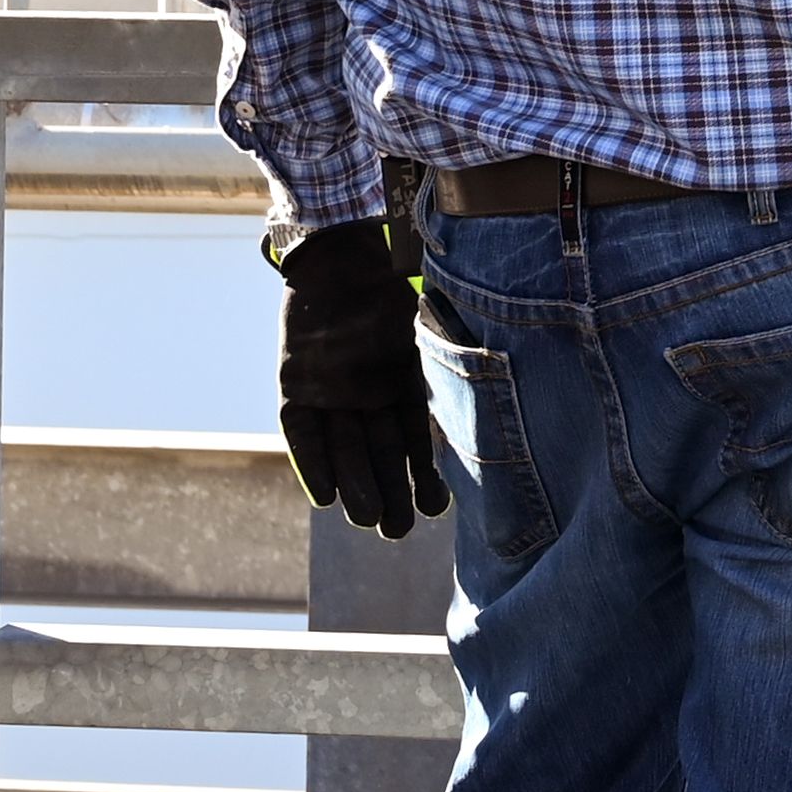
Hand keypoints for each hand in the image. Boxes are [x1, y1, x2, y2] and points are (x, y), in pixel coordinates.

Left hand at [276, 219, 447, 541]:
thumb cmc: (388, 288)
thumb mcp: (422, 330)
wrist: (337, 259)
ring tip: (370, 521)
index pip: (412, 441)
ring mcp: (330, 394)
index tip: (433, 509)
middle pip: (378, 454)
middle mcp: (366, 395)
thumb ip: (443, 368)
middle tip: (396, 532)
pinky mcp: (295, 390)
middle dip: (389, 493)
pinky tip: (326, 498)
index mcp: (401, 383)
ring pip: (345, 450)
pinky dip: (313, 464)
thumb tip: (496, 402)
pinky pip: (303, 435)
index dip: (422, 475)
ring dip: (356, 487)